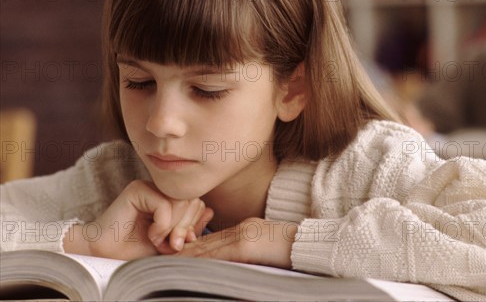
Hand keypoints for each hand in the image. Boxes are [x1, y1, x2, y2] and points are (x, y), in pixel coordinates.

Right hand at [64, 180, 212, 259]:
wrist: (105, 253)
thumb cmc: (136, 248)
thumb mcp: (170, 242)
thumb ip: (189, 228)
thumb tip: (210, 212)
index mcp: (169, 198)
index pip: (197, 202)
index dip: (193, 224)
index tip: (180, 244)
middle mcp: (161, 189)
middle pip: (192, 200)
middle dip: (185, 227)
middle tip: (171, 245)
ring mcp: (150, 186)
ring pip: (181, 202)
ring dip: (172, 228)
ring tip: (158, 240)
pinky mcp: (138, 189)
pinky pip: (165, 205)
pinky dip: (162, 225)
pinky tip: (150, 235)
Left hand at [177, 218, 297, 268]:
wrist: (310, 243)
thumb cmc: (295, 248)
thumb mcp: (270, 245)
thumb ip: (252, 250)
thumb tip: (237, 264)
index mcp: (248, 229)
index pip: (216, 239)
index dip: (196, 245)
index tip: (181, 252)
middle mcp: (243, 229)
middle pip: (208, 241)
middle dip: (187, 249)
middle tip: (166, 255)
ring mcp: (243, 235)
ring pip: (208, 247)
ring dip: (188, 255)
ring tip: (170, 261)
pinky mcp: (245, 245)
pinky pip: (217, 253)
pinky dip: (201, 259)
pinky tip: (188, 265)